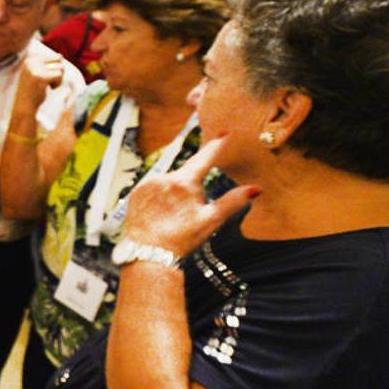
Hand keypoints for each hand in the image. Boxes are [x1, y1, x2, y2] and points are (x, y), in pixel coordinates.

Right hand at [16, 53, 64, 104]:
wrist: (24, 106)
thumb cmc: (32, 91)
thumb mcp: (37, 73)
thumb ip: (47, 63)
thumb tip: (61, 56)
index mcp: (29, 59)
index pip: (53, 56)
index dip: (54, 69)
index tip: (44, 78)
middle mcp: (31, 62)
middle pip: (58, 59)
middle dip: (58, 71)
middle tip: (49, 81)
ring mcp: (35, 69)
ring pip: (60, 67)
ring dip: (58, 79)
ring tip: (48, 85)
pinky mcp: (41, 77)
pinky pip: (59, 75)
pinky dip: (58, 84)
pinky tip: (50, 88)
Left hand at [122, 137, 260, 256]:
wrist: (148, 255)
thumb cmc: (180, 239)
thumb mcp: (210, 220)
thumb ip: (232, 201)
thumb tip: (254, 189)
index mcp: (184, 182)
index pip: (204, 158)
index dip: (216, 146)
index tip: (224, 133)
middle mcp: (163, 178)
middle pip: (184, 176)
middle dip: (189, 189)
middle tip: (187, 214)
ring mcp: (146, 185)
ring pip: (167, 184)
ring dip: (172, 194)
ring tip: (170, 218)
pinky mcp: (134, 194)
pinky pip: (151, 190)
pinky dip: (157, 199)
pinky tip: (158, 215)